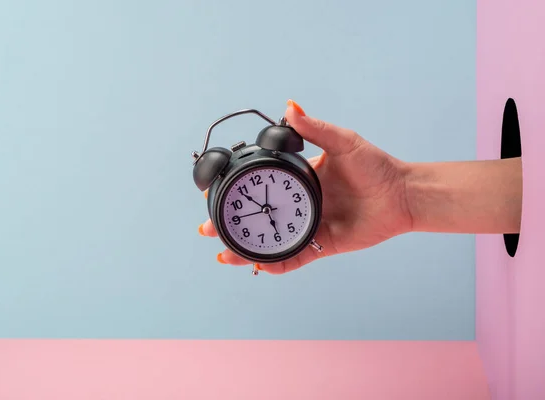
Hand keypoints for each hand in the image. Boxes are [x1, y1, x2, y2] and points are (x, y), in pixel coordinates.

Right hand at [199, 99, 412, 273]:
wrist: (402, 194)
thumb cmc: (375, 166)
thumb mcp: (342, 142)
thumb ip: (315, 128)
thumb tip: (289, 106)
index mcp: (298, 180)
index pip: (260, 187)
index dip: (237, 192)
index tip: (215, 192)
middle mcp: (298, 204)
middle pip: (258, 218)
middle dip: (231, 226)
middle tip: (209, 229)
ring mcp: (308, 226)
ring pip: (271, 242)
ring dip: (246, 250)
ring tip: (226, 254)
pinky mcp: (322, 246)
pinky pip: (295, 259)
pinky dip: (277, 265)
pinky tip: (260, 266)